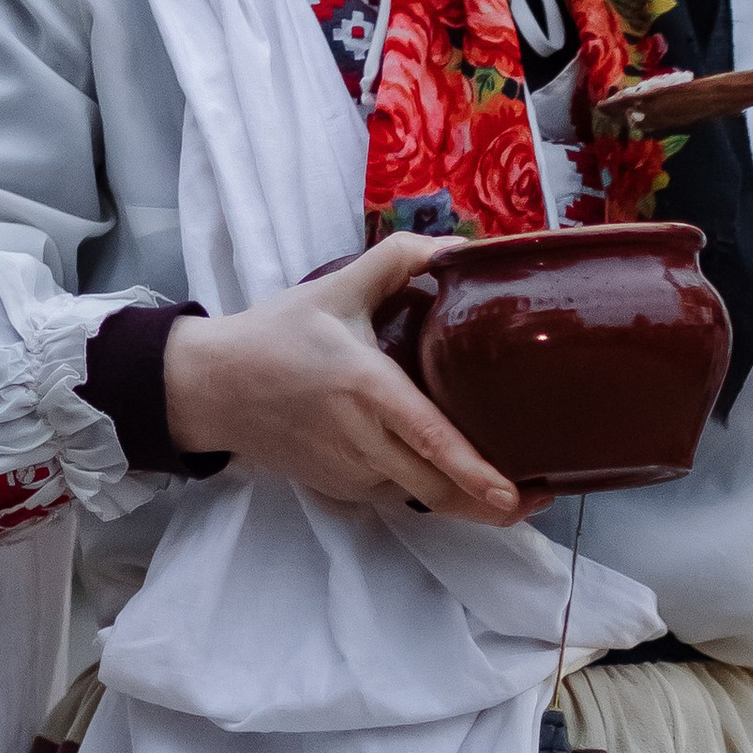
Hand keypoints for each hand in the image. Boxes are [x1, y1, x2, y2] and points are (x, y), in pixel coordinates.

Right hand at [162, 236, 531, 526]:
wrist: (212, 388)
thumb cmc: (276, 335)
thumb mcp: (336, 288)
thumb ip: (398, 260)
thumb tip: (459, 248)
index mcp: (365, 388)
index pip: (427, 438)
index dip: (472, 471)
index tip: (511, 494)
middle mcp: (360, 440)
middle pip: (435, 489)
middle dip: (490, 505)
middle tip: (540, 498)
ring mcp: (349, 472)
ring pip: (419, 497)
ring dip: (462, 499)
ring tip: (510, 490)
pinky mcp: (341, 490)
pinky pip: (396, 496)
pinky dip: (427, 491)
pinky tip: (454, 480)